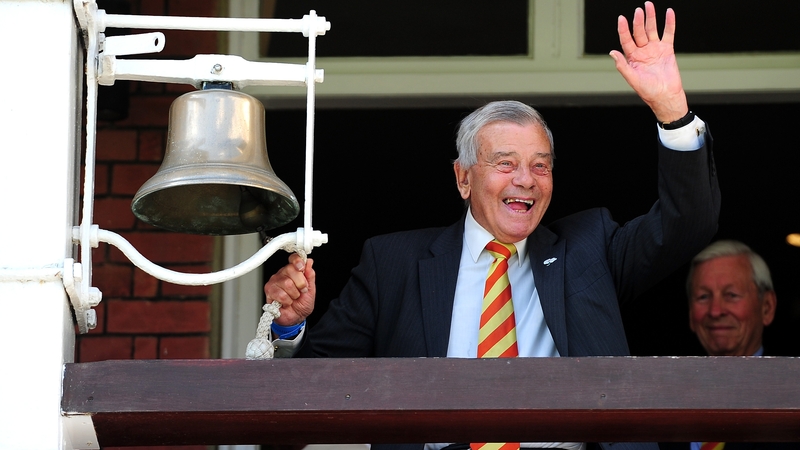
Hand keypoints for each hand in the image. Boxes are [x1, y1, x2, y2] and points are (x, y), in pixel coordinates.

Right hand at [264, 253, 315, 325]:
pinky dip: (287, 301)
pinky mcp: (269, 291)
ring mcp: (274, 282)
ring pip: (286, 283)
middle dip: (300, 284)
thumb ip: (310, 275)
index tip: (302, 268)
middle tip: (300, 291)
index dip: (298, 261)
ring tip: (293, 298)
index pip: (293, 258)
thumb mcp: (311, 289)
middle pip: (291, 270)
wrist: (296, 318)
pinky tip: (286, 302)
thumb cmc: (302, 304)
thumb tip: (309, 262)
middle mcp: (283, 274)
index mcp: (293, 271)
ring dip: (293, 294)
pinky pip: (280, 294)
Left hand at [609, 1, 687, 122]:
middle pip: (639, 32)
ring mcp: (655, 49)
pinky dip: (669, 23)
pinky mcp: (667, 49)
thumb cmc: (648, 91)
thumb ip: (622, 65)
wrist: (665, 96)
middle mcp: (642, 51)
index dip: (623, 29)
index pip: (626, 40)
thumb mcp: (632, 79)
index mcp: (632, 57)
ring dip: (651, 17)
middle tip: (639, 10)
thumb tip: (612, 52)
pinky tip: (669, 12)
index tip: (621, 18)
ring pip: (652, 30)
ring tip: (649, 5)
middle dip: (638, 20)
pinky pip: (668, 34)